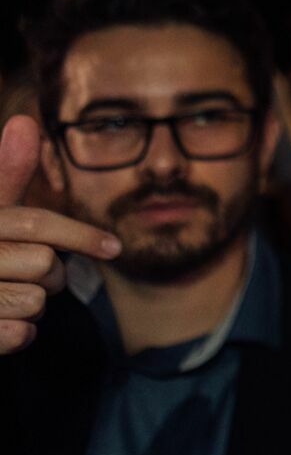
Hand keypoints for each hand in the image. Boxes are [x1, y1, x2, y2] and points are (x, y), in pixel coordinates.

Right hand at [0, 115, 120, 353]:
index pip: (36, 224)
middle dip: (52, 275)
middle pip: (45, 264)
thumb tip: (23, 120)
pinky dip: (21, 334)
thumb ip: (7, 175)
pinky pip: (21, 334)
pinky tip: (3, 326)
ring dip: (34, 306)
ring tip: (9, 301)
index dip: (80, 235)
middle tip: (30, 277)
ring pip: (36, 301)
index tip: (116, 248)